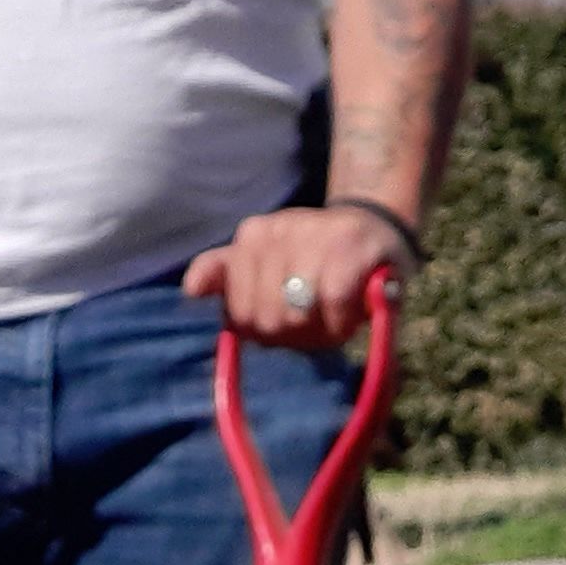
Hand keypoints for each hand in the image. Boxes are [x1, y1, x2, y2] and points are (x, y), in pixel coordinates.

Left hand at [187, 205, 406, 356]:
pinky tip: (349, 315)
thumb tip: (189, 289)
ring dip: (320, 330)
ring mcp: (313, 235)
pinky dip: (342, 321)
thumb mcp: (264, 262)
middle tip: (316, 322)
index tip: (288, 319)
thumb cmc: (316, 258)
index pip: (239, 315)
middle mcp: (276, 230)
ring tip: (332, 318)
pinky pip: (332, 303)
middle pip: (267, 320)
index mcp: (251, 236)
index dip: (266, 331)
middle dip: (294, 334)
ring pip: (296, 314)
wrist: (376, 231)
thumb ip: (224, 273)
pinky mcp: (349, 248)